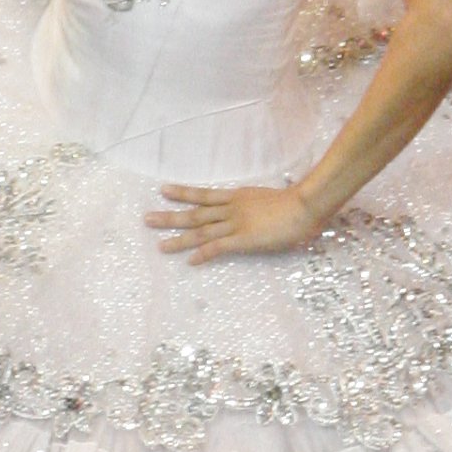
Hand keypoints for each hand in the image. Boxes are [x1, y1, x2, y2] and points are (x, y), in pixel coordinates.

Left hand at [148, 179, 327, 263]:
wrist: (303, 206)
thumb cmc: (294, 203)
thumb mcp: (267, 199)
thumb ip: (256, 205)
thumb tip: (254, 210)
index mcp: (236, 197)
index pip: (203, 195)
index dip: (183, 193)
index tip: (164, 190)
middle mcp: (231, 209)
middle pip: (194, 213)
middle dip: (170, 216)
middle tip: (147, 219)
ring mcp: (235, 224)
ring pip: (200, 231)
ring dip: (178, 238)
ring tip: (159, 244)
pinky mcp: (243, 239)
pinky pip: (217, 247)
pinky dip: (202, 254)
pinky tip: (189, 261)